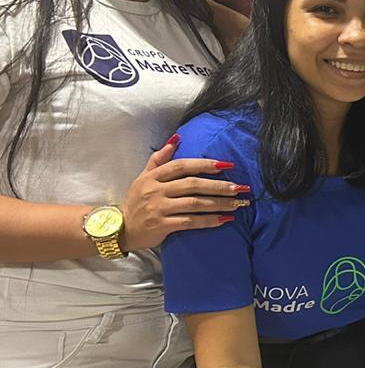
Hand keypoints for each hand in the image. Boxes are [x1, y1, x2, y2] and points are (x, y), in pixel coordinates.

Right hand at [120, 138, 248, 251]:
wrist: (120, 229)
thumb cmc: (136, 201)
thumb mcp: (143, 177)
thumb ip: (159, 159)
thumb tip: (177, 138)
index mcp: (153, 176)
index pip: (182, 166)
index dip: (205, 164)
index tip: (227, 165)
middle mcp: (155, 190)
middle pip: (192, 184)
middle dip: (219, 186)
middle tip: (240, 187)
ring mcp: (158, 208)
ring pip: (194, 203)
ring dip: (219, 204)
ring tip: (238, 204)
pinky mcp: (162, 225)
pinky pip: (190, 222)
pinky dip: (209, 220)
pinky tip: (224, 220)